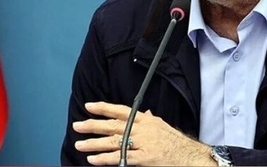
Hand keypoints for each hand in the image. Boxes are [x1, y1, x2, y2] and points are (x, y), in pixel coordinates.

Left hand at [73, 101, 214, 165]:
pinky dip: (105, 159)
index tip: (89, 106)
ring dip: (94, 143)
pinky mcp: (144, 158)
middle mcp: (142, 128)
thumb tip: (145, 113)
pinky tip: (93, 159)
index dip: (104, 108)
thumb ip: (150, 120)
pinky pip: (121, 158)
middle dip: (94, 125)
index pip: (121, 110)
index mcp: (146, 119)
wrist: (189, 156)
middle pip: (113, 125)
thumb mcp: (162, 125)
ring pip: (114, 141)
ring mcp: (143, 143)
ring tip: (79, 144)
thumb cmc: (175, 142)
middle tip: (77, 125)